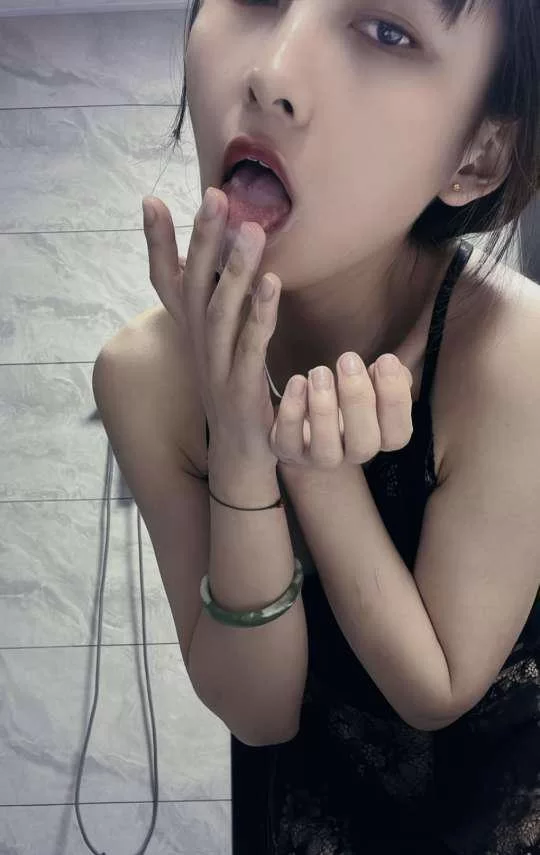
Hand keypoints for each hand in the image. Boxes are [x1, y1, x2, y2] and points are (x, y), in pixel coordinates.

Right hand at [142, 189, 281, 468]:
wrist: (242, 456)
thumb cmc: (235, 392)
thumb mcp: (221, 346)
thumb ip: (220, 307)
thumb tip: (223, 264)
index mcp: (191, 332)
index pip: (165, 281)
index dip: (156, 244)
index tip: (150, 200)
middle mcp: (197, 346)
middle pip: (193, 286)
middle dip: (202, 240)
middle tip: (214, 196)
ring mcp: (216, 368)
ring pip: (221, 311)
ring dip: (236, 269)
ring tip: (252, 229)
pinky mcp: (241, 389)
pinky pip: (250, 345)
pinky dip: (261, 313)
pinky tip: (274, 282)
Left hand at [269, 356, 413, 470]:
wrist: (305, 420)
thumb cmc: (345, 397)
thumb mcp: (371, 384)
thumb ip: (389, 375)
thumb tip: (392, 366)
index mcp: (379, 438)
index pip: (398, 435)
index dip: (395, 400)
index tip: (385, 360)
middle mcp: (352, 453)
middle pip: (364, 445)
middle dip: (358, 400)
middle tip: (348, 360)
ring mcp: (319, 458)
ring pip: (326, 451)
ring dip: (324, 410)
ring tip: (320, 371)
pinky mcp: (289, 451)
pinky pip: (289, 441)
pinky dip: (292, 412)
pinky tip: (298, 382)